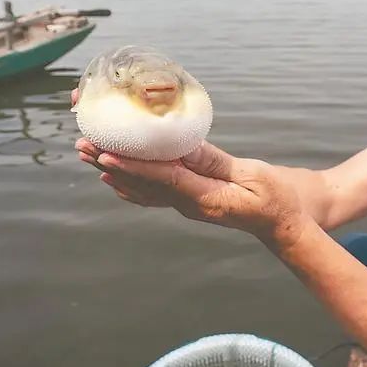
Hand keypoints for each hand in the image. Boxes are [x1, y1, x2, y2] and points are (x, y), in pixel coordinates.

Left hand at [74, 136, 308, 250]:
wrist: (283, 222)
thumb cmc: (275, 197)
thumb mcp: (252, 176)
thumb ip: (216, 161)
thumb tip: (183, 145)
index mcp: (206, 200)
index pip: (163, 180)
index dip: (133, 167)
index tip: (107, 155)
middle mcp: (189, 205)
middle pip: (142, 184)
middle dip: (111, 163)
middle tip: (83, 145)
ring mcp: (186, 206)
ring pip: (141, 188)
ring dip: (112, 169)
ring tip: (86, 151)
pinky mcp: (188, 201)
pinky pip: (151, 192)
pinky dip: (127, 180)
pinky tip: (109, 172)